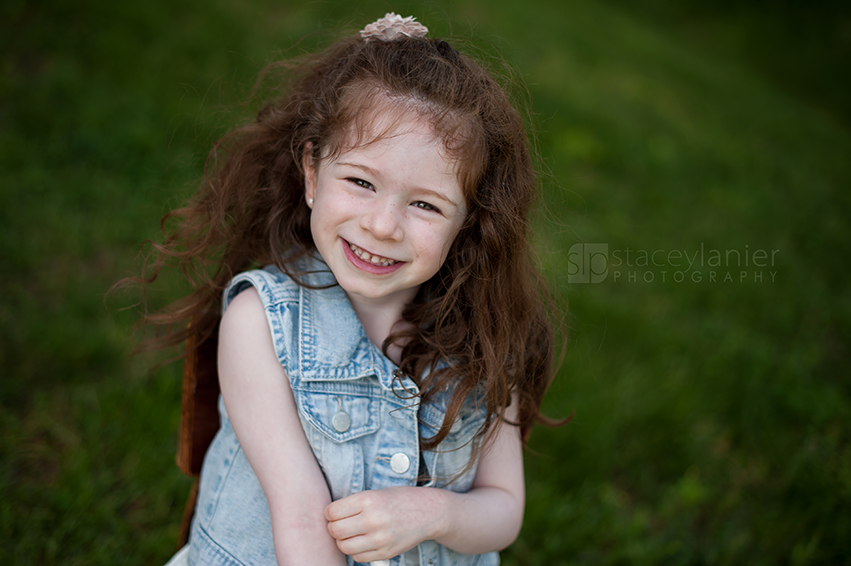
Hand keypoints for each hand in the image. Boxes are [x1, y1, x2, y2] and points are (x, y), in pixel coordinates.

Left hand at [324, 486, 445, 561]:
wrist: (428, 512)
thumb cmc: (399, 499)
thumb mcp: (375, 493)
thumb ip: (353, 505)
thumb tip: (328, 518)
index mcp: (368, 500)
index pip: (332, 512)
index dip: (330, 513)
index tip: (336, 512)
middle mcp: (373, 520)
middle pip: (335, 530)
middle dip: (334, 527)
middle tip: (342, 523)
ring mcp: (379, 539)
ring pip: (344, 546)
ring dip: (343, 540)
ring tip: (352, 533)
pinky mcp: (385, 553)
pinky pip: (358, 557)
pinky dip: (356, 550)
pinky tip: (363, 541)